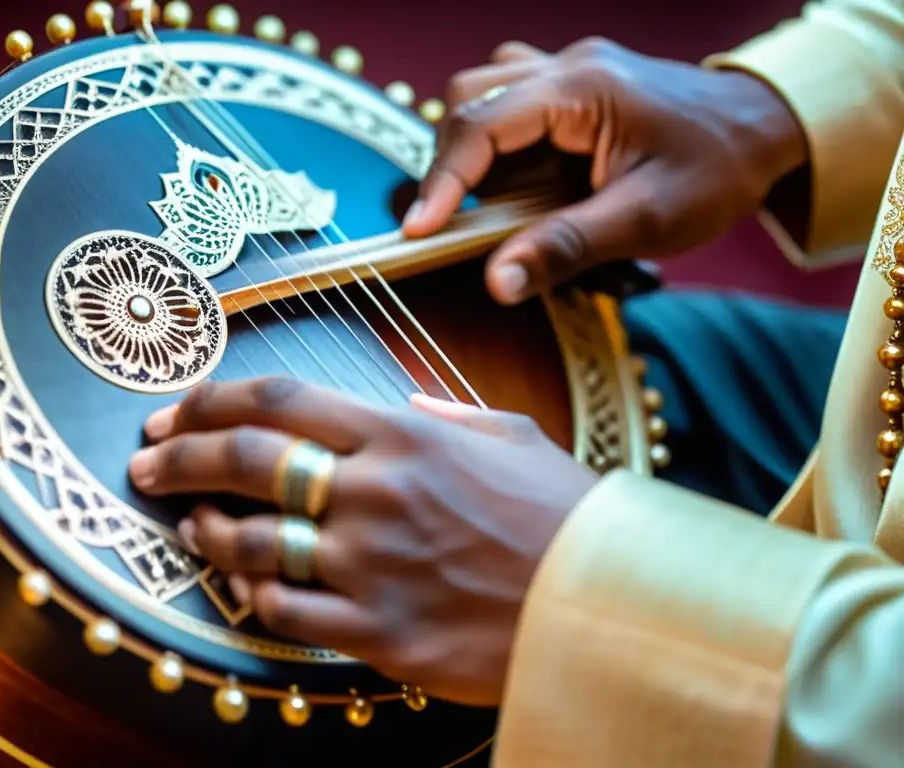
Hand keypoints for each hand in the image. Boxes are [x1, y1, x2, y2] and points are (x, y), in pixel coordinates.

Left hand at [128, 377, 597, 706]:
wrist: (609, 605)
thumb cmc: (563, 514)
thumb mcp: (511, 437)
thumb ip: (444, 414)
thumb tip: (399, 404)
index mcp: (404, 436)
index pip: (279, 400)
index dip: (211, 398)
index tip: (176, 407)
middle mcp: (377, 493)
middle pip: (246, 462)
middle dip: (178, 456)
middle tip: (145, 461)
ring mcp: (373, 567)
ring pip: (253, 543)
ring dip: (207, 531)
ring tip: (191, 526)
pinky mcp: (380, 633)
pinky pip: (287, 614)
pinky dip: (254, 596)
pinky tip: (247, 584)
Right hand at [403, 39, 807, 304]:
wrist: (764, 128)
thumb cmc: (716, 170)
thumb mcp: (646, 220)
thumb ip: (566, 248)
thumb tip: (497, 283)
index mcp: (583, 89)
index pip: (482, 124)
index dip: (442, 180)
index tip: (419, 230)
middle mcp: (567, 67)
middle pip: (470, 98)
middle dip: (452, 163)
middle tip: (458, 221)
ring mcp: (568, 73)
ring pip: (484, 97)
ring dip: (476, 153)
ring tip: (499, 206)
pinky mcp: (571, 91)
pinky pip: (511, 106)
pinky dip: (501, 149)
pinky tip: (525, 184)